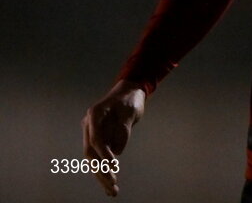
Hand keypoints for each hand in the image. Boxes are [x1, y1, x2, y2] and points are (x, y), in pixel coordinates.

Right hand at [82, 80, 145, 196]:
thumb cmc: (130, 99)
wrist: (130, 91)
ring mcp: (92, 134)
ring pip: (93, 160)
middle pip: (91, 153)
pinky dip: (105, 171)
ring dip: (102, 176)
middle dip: (101, 171)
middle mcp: (89, 126)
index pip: (96, 139)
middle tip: (112, 184)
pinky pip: (100, 158)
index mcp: (94, 114)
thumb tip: (117, 152)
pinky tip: (110, 185)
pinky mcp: (99, 140)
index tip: (114, 167)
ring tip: (112, 191)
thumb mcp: (130, 111)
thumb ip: (123, 129)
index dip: (104, 155)